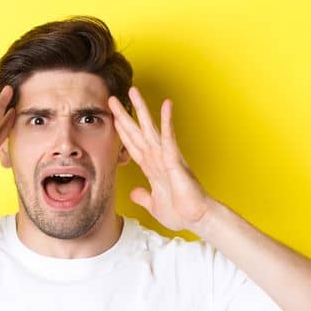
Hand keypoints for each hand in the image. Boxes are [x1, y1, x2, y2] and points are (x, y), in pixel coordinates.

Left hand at [108, 86, 211, 232]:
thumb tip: (135, 193)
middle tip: (113, 98)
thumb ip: (144, 197)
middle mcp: (159, 159)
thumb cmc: (182, 213)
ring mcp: (167, 157)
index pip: (134, 146)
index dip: (123, 132)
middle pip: (138, 133)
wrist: (197, 219)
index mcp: (153, 169)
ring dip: (141, 110)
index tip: (114, 118)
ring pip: (150, 129)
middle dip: (124, 115)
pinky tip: (166, 105)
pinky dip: (166, 121)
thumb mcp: (155, 205)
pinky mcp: (176, 160)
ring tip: (133, 91)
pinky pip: (169, 137)